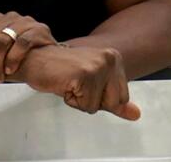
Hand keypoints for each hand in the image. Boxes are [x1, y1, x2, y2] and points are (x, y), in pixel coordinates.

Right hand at [19, 45, 140, 120]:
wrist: (35, 59)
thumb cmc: (61, 70)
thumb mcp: (93, 85)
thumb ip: (115, 100)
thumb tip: (136, 114)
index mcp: (114, 57)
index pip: (122, 97)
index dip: (101, 97)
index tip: (86, 83)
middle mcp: (110, 58)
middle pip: (114, 103)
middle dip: (92, 101)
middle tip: (77, 84)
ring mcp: (98, 66)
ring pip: (97, 106)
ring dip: (80, 101)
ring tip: (70, 83)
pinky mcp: (86, 75)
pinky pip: (85, 105)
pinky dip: (71, 101)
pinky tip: (65, 84)